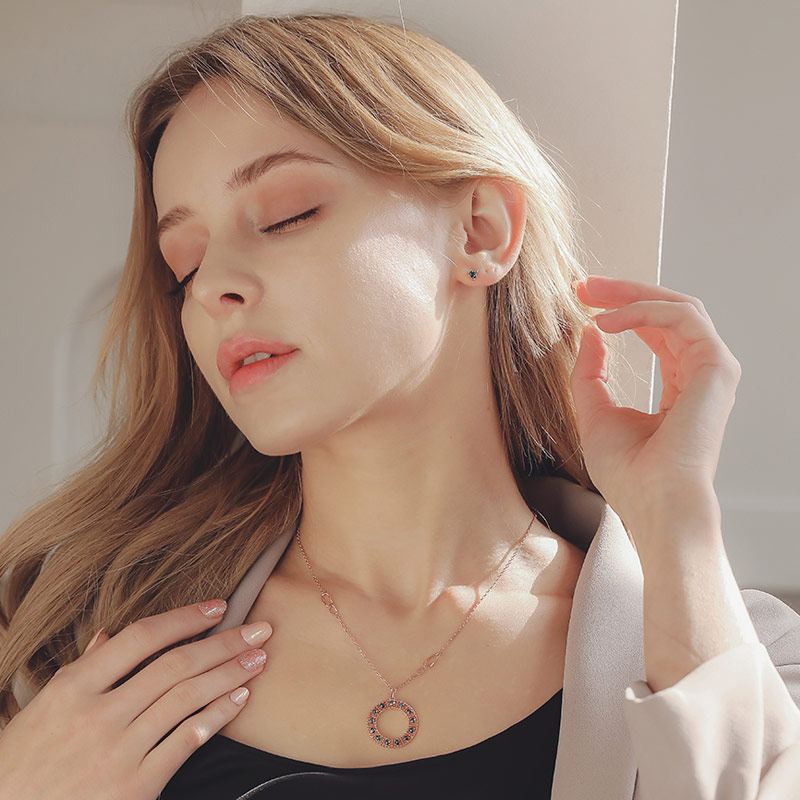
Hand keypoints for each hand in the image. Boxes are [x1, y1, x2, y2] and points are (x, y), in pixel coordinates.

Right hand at [0, 601, 272, 799]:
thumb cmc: (20, 767)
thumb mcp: (39, 711)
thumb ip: (82, 670)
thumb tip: (110, 636)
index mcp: (72, 688)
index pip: (141, 637)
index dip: (186, 617)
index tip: (219, 606)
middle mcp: (97, 714)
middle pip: (175, 664)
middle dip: (225, 642)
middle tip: (260, 628)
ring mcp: (117, 751)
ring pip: (187, 698)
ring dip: (230, 674)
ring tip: (258, 658)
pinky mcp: (134, 787)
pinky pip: (186, 742)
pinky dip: (217, 716)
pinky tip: (240, 699)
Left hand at [570, 274, 740, 541]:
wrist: (652, 502)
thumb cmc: (627, 472)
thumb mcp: (594, 413)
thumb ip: (592, 372)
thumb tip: (592, 330)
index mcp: (678, 386)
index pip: (655, 331)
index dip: (620, 309)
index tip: (582, 299)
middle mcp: (699, 374)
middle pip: (666, 312)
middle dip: (622, 292)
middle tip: (584, 284)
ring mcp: (712, 370)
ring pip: (677, 307)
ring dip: (631, 294)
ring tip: (590, 295)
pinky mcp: (716, 367)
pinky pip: (681, 317)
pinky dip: (642, 312)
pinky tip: (606, 322)